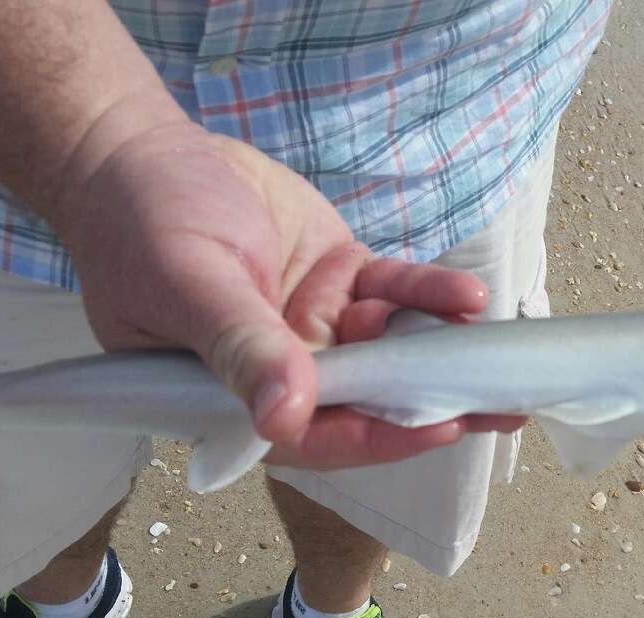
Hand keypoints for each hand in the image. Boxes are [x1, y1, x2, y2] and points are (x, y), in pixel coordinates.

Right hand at [48, 123, 521, 468]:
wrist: (137, 154)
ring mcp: (318, 325)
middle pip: (369, 401)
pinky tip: (468, 297)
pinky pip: (395, 294)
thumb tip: (285, 417)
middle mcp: (285, 370)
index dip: (380, 436)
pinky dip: (430, 295)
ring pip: (393, 349)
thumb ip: (242, 349)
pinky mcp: (340, 279)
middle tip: (506, 410)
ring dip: (444, 351)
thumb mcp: (188, 287)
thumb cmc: (138, 226)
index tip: (440, 428)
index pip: (317, 435)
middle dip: (436, 404)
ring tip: (503, 354)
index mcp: (235, 398)